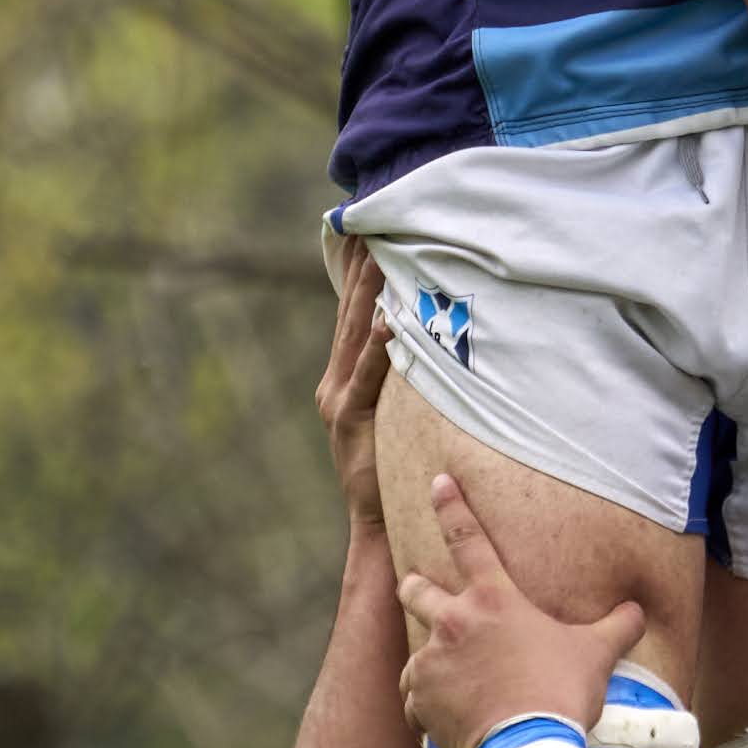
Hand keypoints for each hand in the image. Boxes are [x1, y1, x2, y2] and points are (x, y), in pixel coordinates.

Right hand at [318, 244, 394, 528]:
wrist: (375, 519)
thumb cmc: (390, 467)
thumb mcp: (387, 415)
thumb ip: (393, 377)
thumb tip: (415, 337)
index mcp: (340, 380)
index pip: (350, 317)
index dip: (355, 276)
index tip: (364, 234)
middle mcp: (333, 384)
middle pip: (349, 317)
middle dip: (360, 272)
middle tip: (371, 228)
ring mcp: (338, 402)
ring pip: (355, 338)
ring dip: (367, 297)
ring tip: (379, 259)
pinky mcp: (350, 421)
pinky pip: (368, 377)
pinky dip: (377, 349)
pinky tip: (387, 323)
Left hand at [396, 473, 647, 747]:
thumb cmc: (561, 693)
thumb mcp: (597, 654)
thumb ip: (618, 627)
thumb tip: (640, 611)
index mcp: (494, 599)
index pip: (469, 538)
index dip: (451, 505)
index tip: (437, 482)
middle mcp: (454, 621)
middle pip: (415, 588)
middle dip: (414, 586)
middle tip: (416, 587)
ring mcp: (432, 661)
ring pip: (415, 653)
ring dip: (429, 663)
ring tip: (451, 684)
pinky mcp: (420, 700)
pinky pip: (415, 701)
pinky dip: (428, 709)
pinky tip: (448, 722)